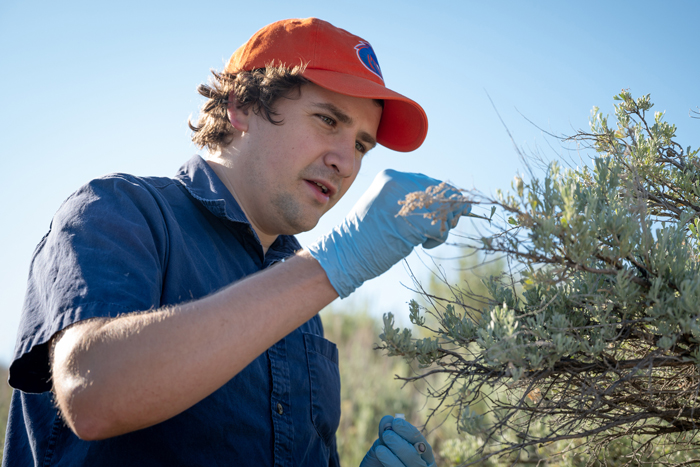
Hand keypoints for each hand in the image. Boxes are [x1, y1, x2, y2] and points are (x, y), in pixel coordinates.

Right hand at [306, 169, 469, 297]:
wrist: (346, 253)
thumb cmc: (366, 235)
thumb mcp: (385, 207)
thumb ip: (409, 199)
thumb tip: (449, 201)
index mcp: (390, 177)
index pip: (430, 182)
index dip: (445, 198)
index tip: (452, 211)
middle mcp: (398, 183)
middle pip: (443, 192)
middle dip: (450, 211)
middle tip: (445, 225)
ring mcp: (405, 202)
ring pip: (444, 209)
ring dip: (443, 226)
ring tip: (426, 237)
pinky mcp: (412, 221)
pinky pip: (441, 227)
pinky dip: (438, 239)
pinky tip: (424, 244)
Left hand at [360, 415, 435, 466]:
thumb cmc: (378, 460)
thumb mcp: (382, 445)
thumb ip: (386, 432)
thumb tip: (388, 419)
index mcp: (421, 454)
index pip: (420, 441)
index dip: (409, 431)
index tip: (395, 422)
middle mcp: (421, 465)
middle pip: (417, 454)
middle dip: (402, 443)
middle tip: (387, 435)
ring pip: (412, 464)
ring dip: (398, 451)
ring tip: (381, 446)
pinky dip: (391, 461)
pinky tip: (380, 452)